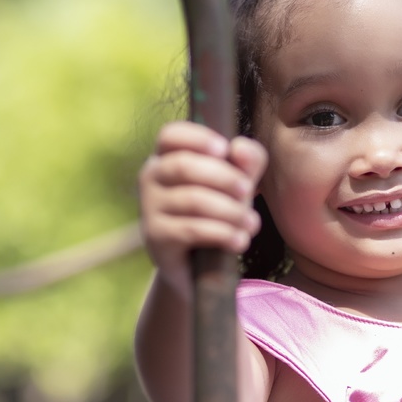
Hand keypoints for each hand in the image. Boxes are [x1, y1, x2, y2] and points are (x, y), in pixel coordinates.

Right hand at [138, 121, 266, 293]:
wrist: (198, 266)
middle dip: (223, 176)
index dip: (196, 137)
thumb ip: (248, 161)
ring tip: (252, 224)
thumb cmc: (218, 213)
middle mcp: (151, 178)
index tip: (224, 149)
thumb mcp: (238, 184)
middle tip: (248, 190)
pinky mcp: (156, 238)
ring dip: (230, 211)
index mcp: (167, 156)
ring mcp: (149, 208)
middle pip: (183, 165)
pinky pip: (191, 229)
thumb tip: (239, 147)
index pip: (170, 135)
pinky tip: (240, 241)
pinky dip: (222, 233)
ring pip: (192, 200)